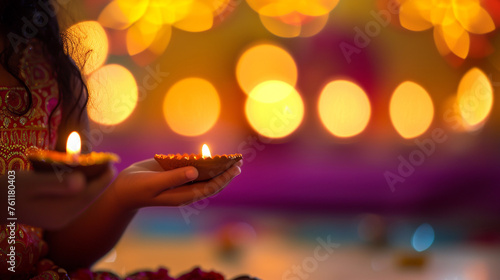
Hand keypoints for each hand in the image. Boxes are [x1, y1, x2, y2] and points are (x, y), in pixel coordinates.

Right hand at [1, 166, 114, 229]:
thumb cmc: (10, 189)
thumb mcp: (32, 183)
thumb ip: (57, 183)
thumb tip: (82, 181)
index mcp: (61, 211)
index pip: (90, 194)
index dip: (103, 179)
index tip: (111, 163)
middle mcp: (64, 218)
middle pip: (89, 197)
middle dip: (100, 180)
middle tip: (108, 163)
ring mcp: (61, 219)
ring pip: (84, 200)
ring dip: (92, 184)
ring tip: (99, 168)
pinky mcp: (56, 216)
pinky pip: (75, 201)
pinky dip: (82, 189)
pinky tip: (83, 178)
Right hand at [109, 158, 242, 210]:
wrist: (124, 189)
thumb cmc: (137, 188)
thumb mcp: (154, 184)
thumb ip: (174, 178)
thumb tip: (195, 172)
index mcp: (184, 195)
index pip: (210, 187)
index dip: (225, 178)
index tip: (235, 168)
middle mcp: (186, 190)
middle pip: (212, 182)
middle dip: (226, 172)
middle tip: (240, 161)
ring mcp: (182, 182)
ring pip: (205, 175)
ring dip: (218, 166)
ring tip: (232, 158)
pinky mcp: (177, 174)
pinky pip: (194, 167)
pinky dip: (204, 161)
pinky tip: (212, 155)